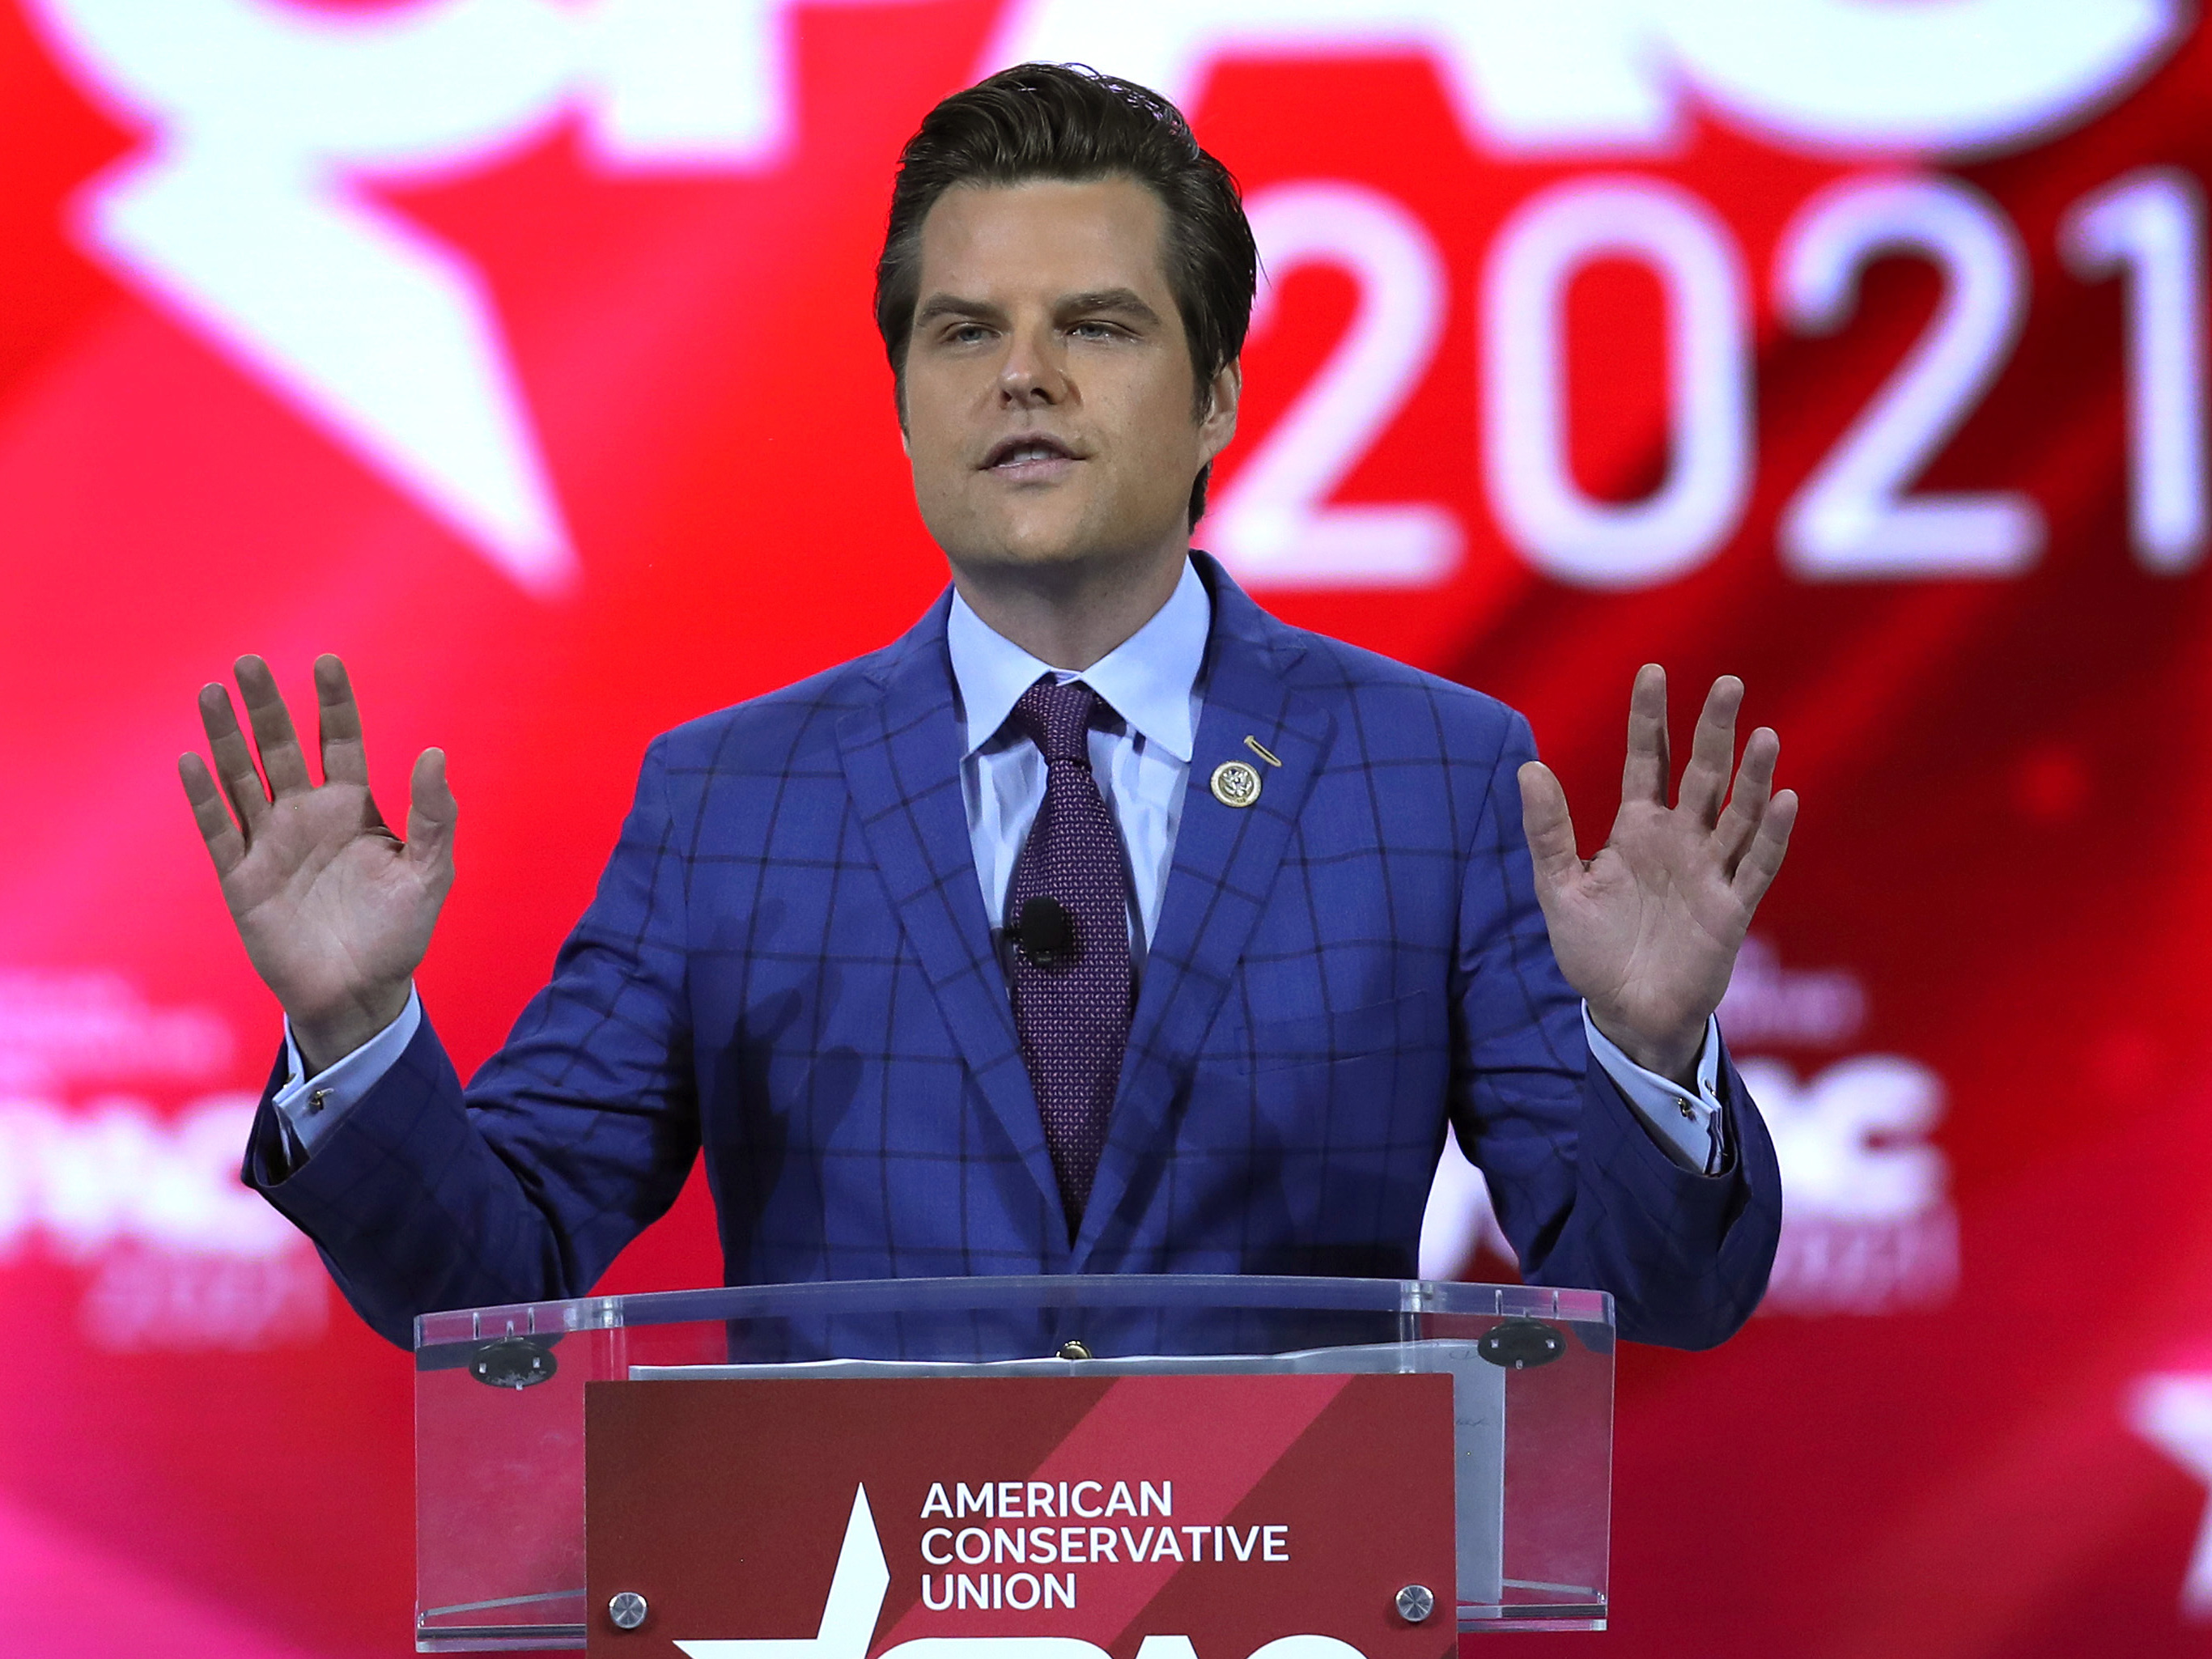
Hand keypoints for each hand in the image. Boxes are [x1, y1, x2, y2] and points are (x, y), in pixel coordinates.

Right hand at [179, 655, 454, 1072]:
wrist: (361, 993)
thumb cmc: (399, 933)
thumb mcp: (430, 873)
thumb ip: (435, 816)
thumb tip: (436, 752)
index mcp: (353, 808)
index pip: (340, 741)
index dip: (333, 703)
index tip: (326, 662)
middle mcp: (306, 816)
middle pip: (280, 748)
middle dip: (265, 707)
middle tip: (249, 661)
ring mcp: (270, 844)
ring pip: (242, 779)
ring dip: (225, 738)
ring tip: (210, 693)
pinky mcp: (241, 879)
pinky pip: (219, 830)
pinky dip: (205, 797)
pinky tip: (191, 760)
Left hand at [1517, 666, 1796, 1083]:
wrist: (1624, 1013)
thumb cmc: (1592, 951)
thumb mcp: (1558, 887)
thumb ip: (1546, 831)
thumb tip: (1527, 766)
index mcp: (1636, 828)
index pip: (1648, 760)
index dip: (1649, 718)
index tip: (1651, 671)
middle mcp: (1679, 840)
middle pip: (1702, 773)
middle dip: (1713, 730)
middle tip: (1728, 683)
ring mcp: (1709, 871)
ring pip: (1738, 812)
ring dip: (1754, 775)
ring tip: (1763, 733)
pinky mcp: (1731, 909)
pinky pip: (1756, 865)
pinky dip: (1770, 834)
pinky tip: (1783, 799)